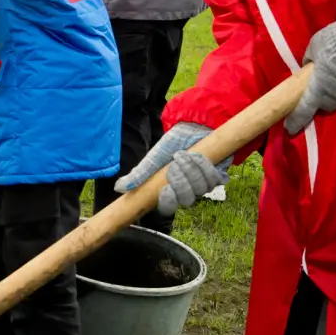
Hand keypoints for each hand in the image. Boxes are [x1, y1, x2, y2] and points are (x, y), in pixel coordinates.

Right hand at [114, 121, 229, 215]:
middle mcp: (187, 192)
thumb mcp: (153, 157)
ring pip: (201, 189)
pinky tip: (198, 155)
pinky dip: (205, 166)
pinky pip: (215, 179)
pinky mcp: (217, 176)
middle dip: (181, 181)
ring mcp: (203, 185)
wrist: (193, 126)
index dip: (168, 201)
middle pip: (187, 200)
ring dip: (193, 170)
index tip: (164, 187)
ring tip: (185, 154)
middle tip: (175, 163)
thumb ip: (139, 173)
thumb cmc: (172, 143)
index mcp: (169, 191)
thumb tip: (119, 188)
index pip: (168, 208)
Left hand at [284, 21, 335, 133]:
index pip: (303, 110)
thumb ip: (310, 61)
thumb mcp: (314, 47)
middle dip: (322, 98)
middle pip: (325, 104)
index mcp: (317, 88)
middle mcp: (334, 95)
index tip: (289, 129)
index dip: (296, 121)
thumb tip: (309, 66)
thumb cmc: (335, 42)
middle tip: (321, 85)